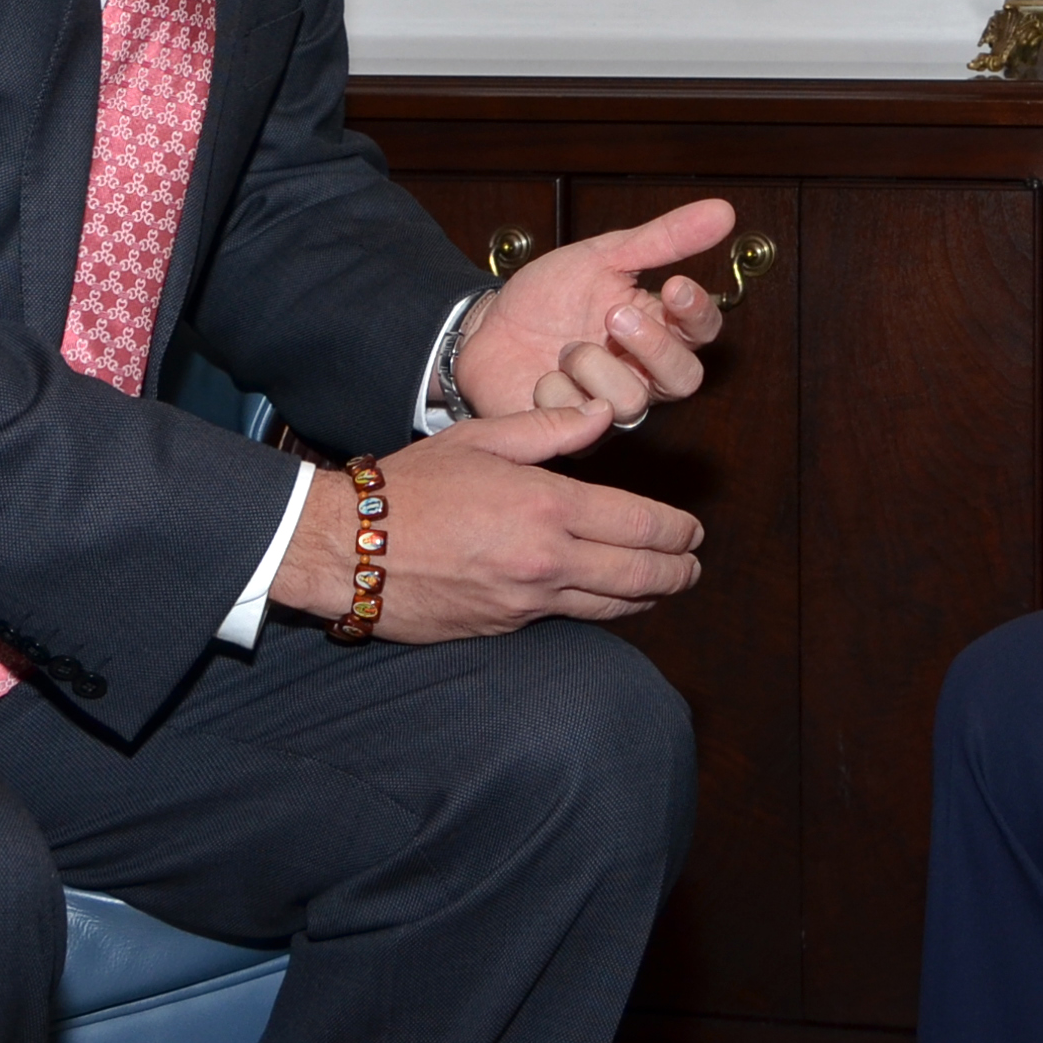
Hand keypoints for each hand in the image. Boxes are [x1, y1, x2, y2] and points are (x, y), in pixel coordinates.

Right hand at [277, 402, 702, 641]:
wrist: (347, 548)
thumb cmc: (412, 485)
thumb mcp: (482, 438)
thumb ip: (551, 429)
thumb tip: (602, 415)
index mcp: (548, 508)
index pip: (640, 526)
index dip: (678, 531)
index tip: (695, 530)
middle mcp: (547, 561)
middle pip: (640, 576)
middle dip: (678, 570)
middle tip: (695, 564)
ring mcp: (527, 602)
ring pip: (611, 607)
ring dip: (648, 597)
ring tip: (666, 586)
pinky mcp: (504, 627)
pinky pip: (568, 620)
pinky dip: (599, 609)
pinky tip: (607, 599)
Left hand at [452, 198, 732, 426]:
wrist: (484, 329)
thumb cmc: (548, 295)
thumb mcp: (603, 256)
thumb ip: (662, 239)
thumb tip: (723, 210)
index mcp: (656, 328)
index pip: (703, 331)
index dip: (697, 313)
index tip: (675, 286)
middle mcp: (642, 373)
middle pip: (684, 379)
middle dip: (652, 347)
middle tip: (613, 316)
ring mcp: (609, 406)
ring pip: (632, 402)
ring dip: (590, 365)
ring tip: (563, 348)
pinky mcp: (574, 433)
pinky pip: (579, 420)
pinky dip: (553, 390)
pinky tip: (540, 377)